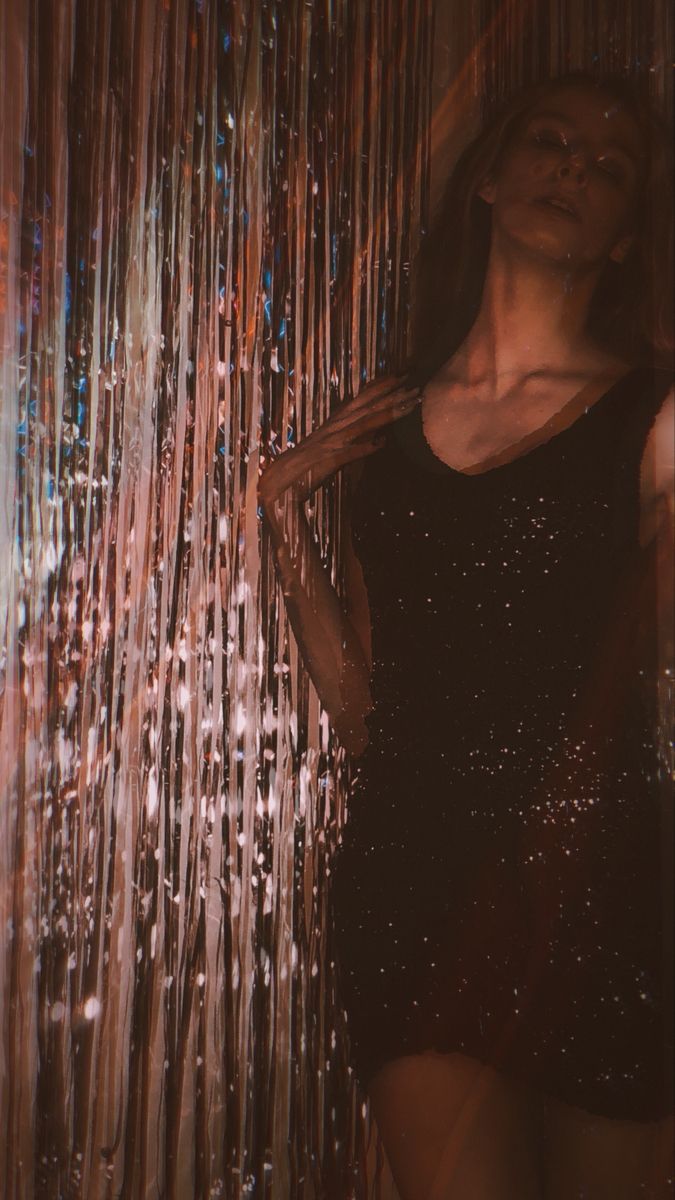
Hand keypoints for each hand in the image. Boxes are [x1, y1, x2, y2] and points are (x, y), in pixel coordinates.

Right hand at [257, 375, 420, 509]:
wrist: (280, 482)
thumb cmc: (307, 467)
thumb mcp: (335, 449)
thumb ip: (356, 442)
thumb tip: (379, 439)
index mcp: (336, 423)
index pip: (360, 400)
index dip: (380, 387)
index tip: (400, 375)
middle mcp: (335, 428)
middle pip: (367, 407)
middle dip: (390, 394)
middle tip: (413, 383)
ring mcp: (332, 442)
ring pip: (364, 424)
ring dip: (386, 414)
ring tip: (408, 406)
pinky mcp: (328, 460)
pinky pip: (349, 453)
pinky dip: (364, 447)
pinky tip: (381, 444)